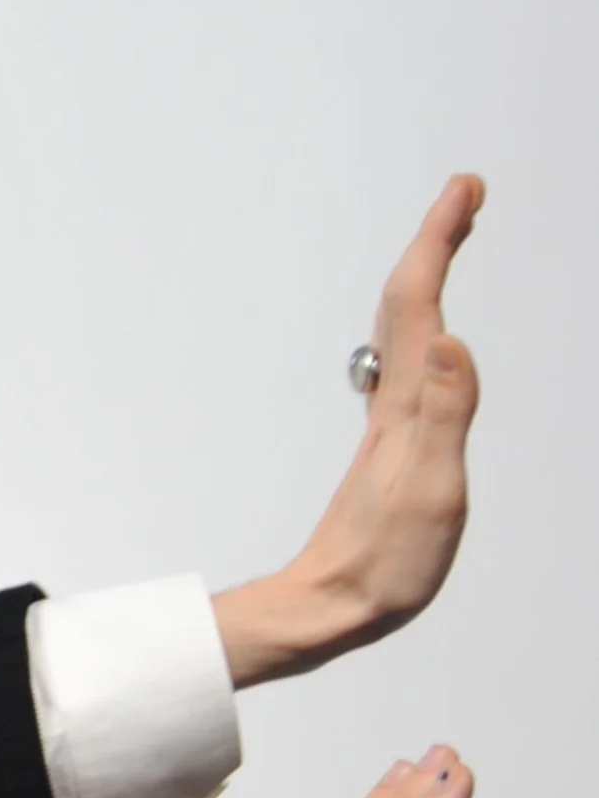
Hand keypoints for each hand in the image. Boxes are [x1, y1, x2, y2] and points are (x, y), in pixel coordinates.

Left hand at [214, 175, 483, 686]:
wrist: (331, 608)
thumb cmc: (385, 564)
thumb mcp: (430, 492)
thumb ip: (445, 416)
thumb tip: (452, 341)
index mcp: (406, 406)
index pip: (420, 303)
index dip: (440, 241)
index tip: (464, 189)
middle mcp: (392, 403)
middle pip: (407, 303)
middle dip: (436, 241)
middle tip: (466, 194)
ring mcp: (389, 423)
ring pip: (405, 329)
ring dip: (428, 275)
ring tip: (451, 238)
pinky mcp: (390, 446)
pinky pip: (408, 362)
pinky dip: (422, 323)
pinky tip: (427, 333)